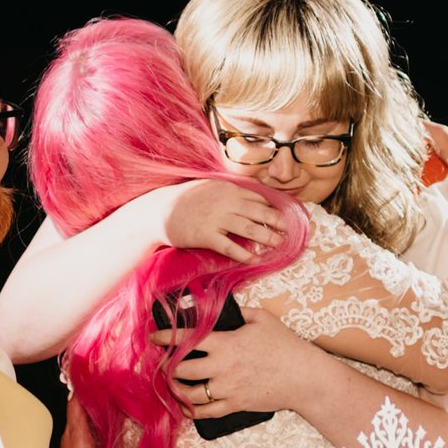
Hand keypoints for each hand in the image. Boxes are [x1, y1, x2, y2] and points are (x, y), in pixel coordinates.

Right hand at [152, 180, 286, 262]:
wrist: (157, 211)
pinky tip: (256, 260)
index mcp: (228, 188)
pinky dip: (245, 254)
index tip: (283, 217)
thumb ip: (229, 192)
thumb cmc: (184, 200)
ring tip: (280, 245)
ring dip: (269, 238)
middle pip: (260, 213)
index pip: (258, 199)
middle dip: (277, 223)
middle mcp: (226, 202)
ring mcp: (216, 219)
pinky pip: (231, 247)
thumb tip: (252, 200)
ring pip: (250, 230)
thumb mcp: (209, 187)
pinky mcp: (207, 235)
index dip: (272, 209)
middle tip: (290, 232)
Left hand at [153, 309, 319, 417]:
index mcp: (226, 343)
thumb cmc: (285, 346)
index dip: (165, 337)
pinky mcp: (234, 405)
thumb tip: (222, 307)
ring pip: (189, 393)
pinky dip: (192, 409)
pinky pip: (206, 412)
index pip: (187, 339)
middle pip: (181, 368)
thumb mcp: (262, 319)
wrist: (303, 377)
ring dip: (176, 388)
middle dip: (168, 365)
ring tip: (173, 382)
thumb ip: (239, 312)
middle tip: (165, 362)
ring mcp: (227, 388)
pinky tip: (186, 405)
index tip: (154, 337)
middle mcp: (221, 367)